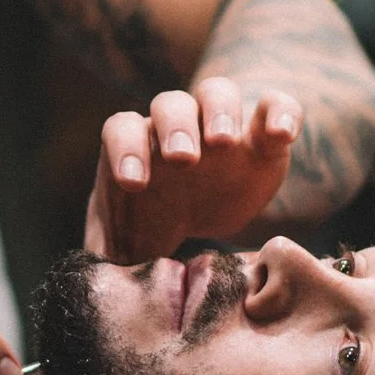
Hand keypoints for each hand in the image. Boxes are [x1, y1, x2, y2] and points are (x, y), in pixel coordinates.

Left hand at [84, 77, 301, 263]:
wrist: (197, 207)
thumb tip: (91, 281)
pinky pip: (274, 106)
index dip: (124, 150)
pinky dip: (281, 113)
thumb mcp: (129, 242)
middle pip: (170, 105)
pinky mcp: (263, 137)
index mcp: (138, 146)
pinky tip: (283, 133)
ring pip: (216, 93)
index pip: (122, 130)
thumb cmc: (153, 222)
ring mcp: (220, 124)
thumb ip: (109, 253)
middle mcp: (176, 126)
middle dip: (174, 128)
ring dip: (219, 110)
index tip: (133, 184)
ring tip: (223, 142)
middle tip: (183, 160)